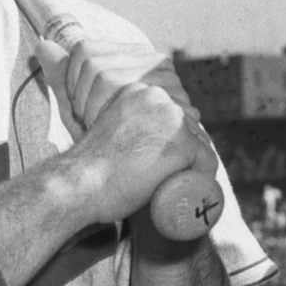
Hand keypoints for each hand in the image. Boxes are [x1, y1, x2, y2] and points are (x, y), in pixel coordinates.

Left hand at [38, 0, 179, 132]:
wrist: (135, 182)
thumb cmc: (106, 144)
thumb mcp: (81, 107)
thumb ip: (63, 76)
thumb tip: (43, 46)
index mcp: (140, 57)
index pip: (85, 51)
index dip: (72, 84)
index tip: (84, 111)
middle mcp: (158, 63)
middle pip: (93, 65)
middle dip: (82, 101)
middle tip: (96, 127)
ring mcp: (171, 84)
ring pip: (105, 77)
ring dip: (94, 113)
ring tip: (109, 133)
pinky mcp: (176, 107)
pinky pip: (122, 95)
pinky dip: (106, 119)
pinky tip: (116, 138)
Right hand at [62, 83, 209, 226]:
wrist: (78, 183)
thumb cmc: (86, 168)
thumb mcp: (108, 132)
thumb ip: (124, 128)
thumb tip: (130, 139)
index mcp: (138, 92)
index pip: (172, 117)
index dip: (173, 142)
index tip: (165, 162)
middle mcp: (158, 98)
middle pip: (189, 128)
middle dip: (187, 153)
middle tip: (177, 178)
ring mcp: (172, 119)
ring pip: (199, 145)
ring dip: (194, 166)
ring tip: (180, 187)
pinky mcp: (182, 144)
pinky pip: (207, 163)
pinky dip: (204, 180)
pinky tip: (194, 192)